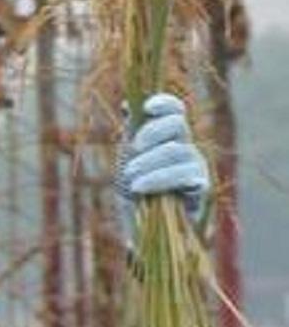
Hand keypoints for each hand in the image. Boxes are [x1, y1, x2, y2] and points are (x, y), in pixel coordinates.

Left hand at [116, 92, 210, 241]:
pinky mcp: (200, 187)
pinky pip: (186, 176)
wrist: (140, 223)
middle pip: (177, 124)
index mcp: (169, 136)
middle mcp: (185, 146)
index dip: (165, 103)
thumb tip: (127, 104)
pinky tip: (139, 188)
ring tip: (130, 181)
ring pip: (178, 151)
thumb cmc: (134, 187)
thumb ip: (131, 131)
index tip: (147, 107)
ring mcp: (195, 166)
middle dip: (152, 132)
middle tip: (133, 149)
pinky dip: (158, 180)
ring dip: (149, 163)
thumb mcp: (127, 157)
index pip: (175, 110)